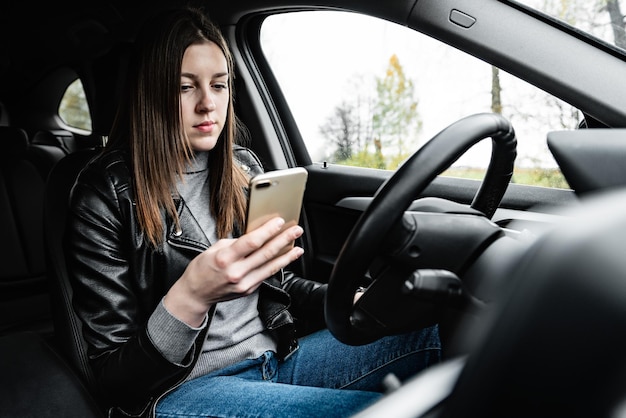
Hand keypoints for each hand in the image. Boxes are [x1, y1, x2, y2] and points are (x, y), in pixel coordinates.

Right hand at [164, 217, 303, 325]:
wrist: (196, 294)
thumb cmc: (202, 269)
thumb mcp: (214, 249)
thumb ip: (236, 243)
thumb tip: (255, 236)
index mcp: (225, 258)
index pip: (252, 242)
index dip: (268, 231)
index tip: (279, 222)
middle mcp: (236, 272)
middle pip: (266, 253)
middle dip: (283, 240)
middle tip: (296, 230)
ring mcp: (244, 284)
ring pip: (271, 267)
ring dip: (287, 256)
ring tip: (298, 247)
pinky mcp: (248, 290)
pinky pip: (265, 275)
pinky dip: (277, 266)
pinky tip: (285, 259)